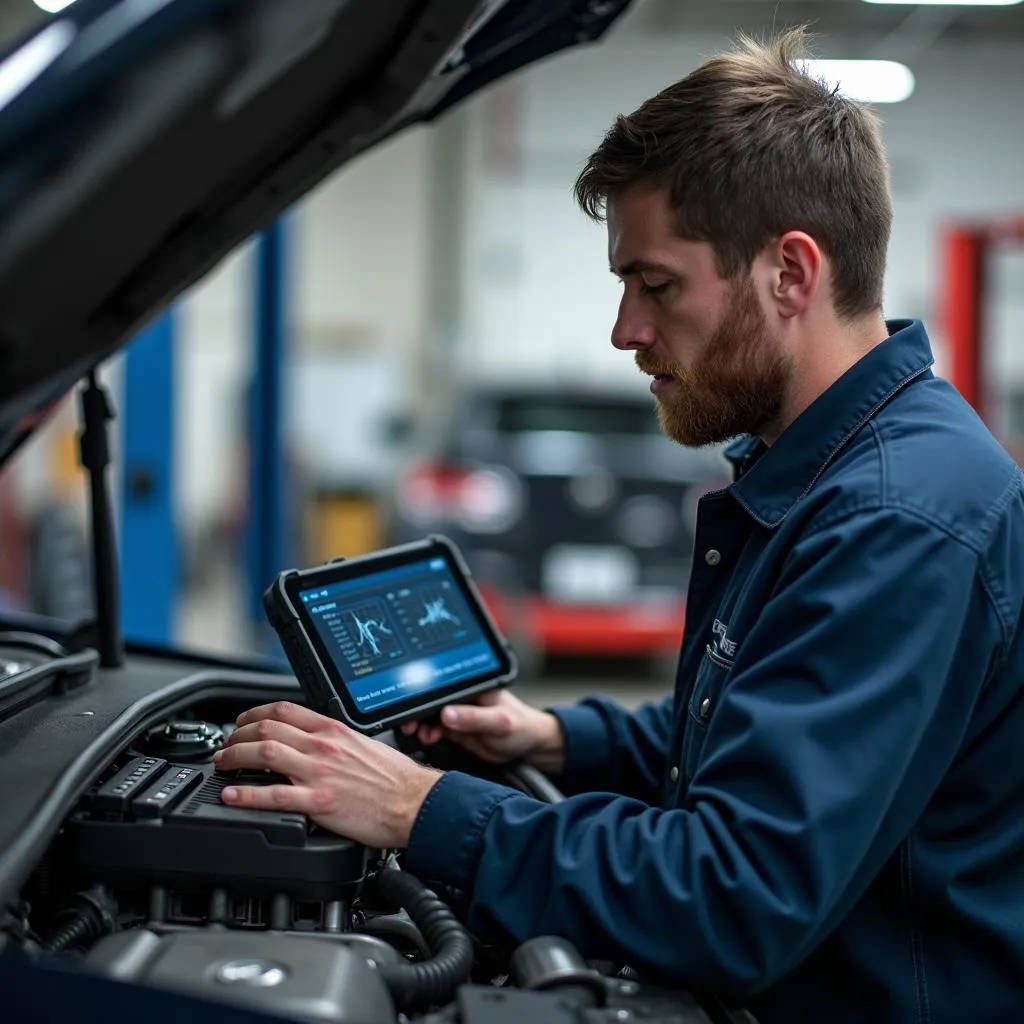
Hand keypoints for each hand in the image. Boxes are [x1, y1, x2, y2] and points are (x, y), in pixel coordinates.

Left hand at [213, 701, 442, 848]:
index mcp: (334, 729)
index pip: (284, 710)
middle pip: (266, 728)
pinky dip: (246, 794)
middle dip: (237, 734)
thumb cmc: (397, 778)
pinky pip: (273, 795)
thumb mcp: (364, 744)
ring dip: (235, 756)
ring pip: (264, 753)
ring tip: (223, 763)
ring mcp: (319, 773)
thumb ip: (336, 740)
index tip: (243, 722)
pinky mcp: (318, 802)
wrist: (415, 802)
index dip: (254, 714)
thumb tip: (316, 740)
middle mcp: (323, 746)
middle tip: (226, 745)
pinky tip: (232, 794)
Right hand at [401, 689, 564, 773]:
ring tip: (422, 734)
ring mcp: (459, 713)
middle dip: (418, 712)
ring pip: (431, 716)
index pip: (443, 688)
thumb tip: (446, 714)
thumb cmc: (522, 726)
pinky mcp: (458, 729)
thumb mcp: (498, 722)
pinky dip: (428, 734)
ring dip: (422, 724)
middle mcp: (463, 698)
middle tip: (411, 724)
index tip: (413, 708)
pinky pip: (436, 729)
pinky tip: (429, 738)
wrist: (530, 746)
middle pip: (433, 701)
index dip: (425, 697)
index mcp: (472, 687)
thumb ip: (473, 718)